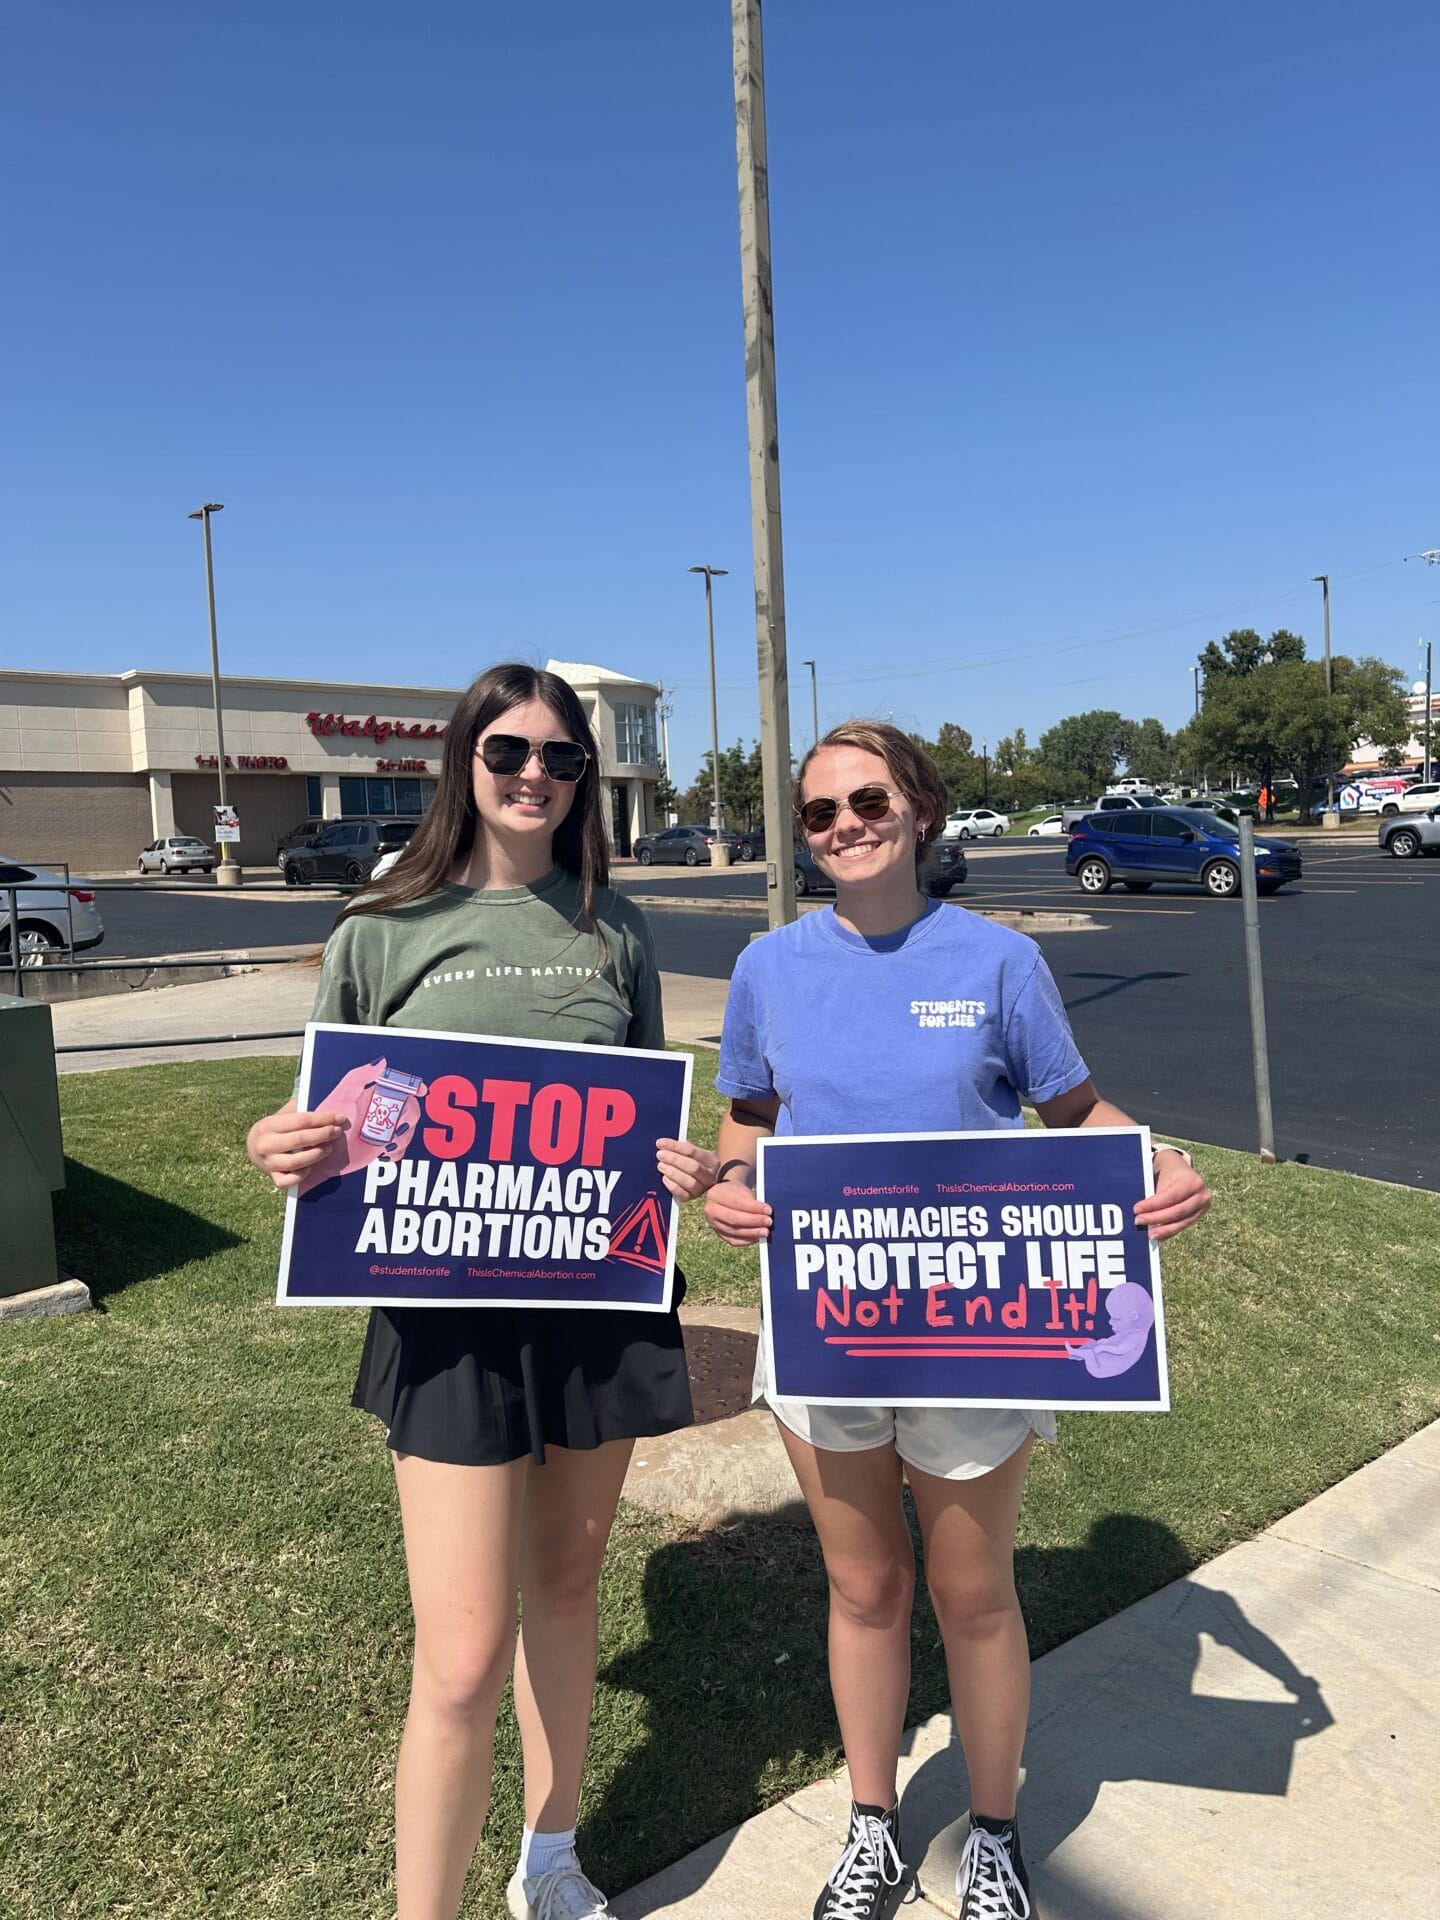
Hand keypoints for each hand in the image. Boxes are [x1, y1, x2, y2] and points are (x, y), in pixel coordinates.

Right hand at [247, 1058, 425, 1192]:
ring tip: (328, 1149)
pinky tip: (310, 1168)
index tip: (341, 1117)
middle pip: (300, 1139)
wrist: (252, 1146)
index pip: (301, 1120)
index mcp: (270, 1124)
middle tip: (338, 1132)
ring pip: (295, 1163)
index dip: (324, 1118)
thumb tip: (332, 1096)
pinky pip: (288, 1182)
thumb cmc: (276, 1127)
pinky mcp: (272, 1178)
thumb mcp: (283, 1115)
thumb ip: (301, 1109)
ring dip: (316, 1155)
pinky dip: (301, 1176)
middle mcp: (266, 1144)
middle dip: (323, 1135)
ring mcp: (268, 1163)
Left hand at [656, 1138, 718, 1200]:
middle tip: (660, 1155)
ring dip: (673, 1172)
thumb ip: (680, 1149)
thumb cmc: (691, 1162)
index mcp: (711, 1161)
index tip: (660, 1143)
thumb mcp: (691, 1154)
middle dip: (674, 1160)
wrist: (698, 1179)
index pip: (692, 1151)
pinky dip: (672, 1185)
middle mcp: (710, 1176)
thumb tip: (662, 1144)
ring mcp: (702, 1189)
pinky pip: (682, 1194)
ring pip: (689, 1182)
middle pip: (693, 1167)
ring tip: (661, 1166)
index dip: (675, 1146)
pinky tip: (664, 1178)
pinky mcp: (692, 1197)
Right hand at [704, 1167, 772, 1245]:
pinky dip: (747, 1240)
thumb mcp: (742, 1190)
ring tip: (765, 1231)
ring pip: (733, 1231)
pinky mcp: (718, 1233)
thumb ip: (752, 1201)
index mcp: (715, 1194)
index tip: (768, 1210)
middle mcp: (710, 1210)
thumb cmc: (737, 1192)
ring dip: (752, 1233)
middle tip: (768, 1222)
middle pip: (733, 1219)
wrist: (726, 1196)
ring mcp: (713, 1223)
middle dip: (753, 1221)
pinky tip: (757, 1237)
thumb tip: (766, 1214)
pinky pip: (733, 1240)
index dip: (753, 1208)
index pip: (736, 1202)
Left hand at [1134, 1152, 1210, 1242]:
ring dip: (1164, 1230)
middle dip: (1156, 1219)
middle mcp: (1202, 1194)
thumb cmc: (1166, 1172)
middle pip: (1177, 1212)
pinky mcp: (1199, 1214)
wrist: (1180, 1168)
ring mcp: (1203, 1206)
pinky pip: (1183, 1225)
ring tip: (1149, 1234)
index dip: (1153, 1206)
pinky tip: (1159, 1236)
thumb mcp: (1160, 1175)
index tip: (1136, 1210)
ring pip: (1182, 1222)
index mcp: (1192, 1181)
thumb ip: (1152, 1192)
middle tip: (1138, 1221)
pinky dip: (1169, 1232)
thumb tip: (1140, 1212)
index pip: (1170, 1197)